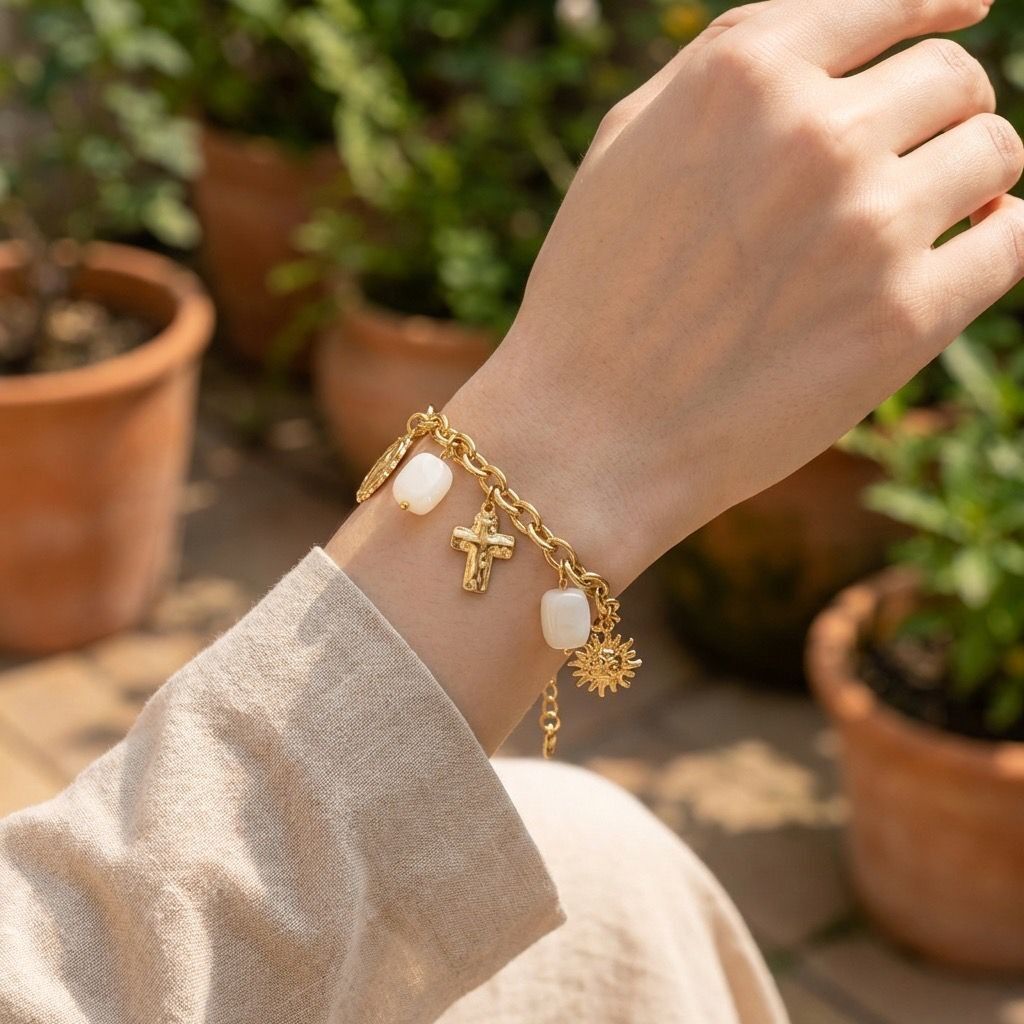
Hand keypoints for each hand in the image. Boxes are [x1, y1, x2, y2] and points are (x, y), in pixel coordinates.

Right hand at [451, 0, 1023, 587]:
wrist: (588, 433)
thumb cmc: (596, 292)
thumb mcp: (628, 145)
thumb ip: (729, 70)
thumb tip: (859, 38)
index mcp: (742, 75)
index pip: (890, 0)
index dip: (936, 7)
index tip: (967, 16)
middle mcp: (814, 134)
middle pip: (954, 79)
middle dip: (941, 114)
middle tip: (902, 165)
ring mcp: (867, 226)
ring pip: (994, 152)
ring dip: (968, 178)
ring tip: (920, 219)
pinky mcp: (904, 319)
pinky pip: (1011, 242)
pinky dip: (996, 238)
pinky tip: (960, 252)